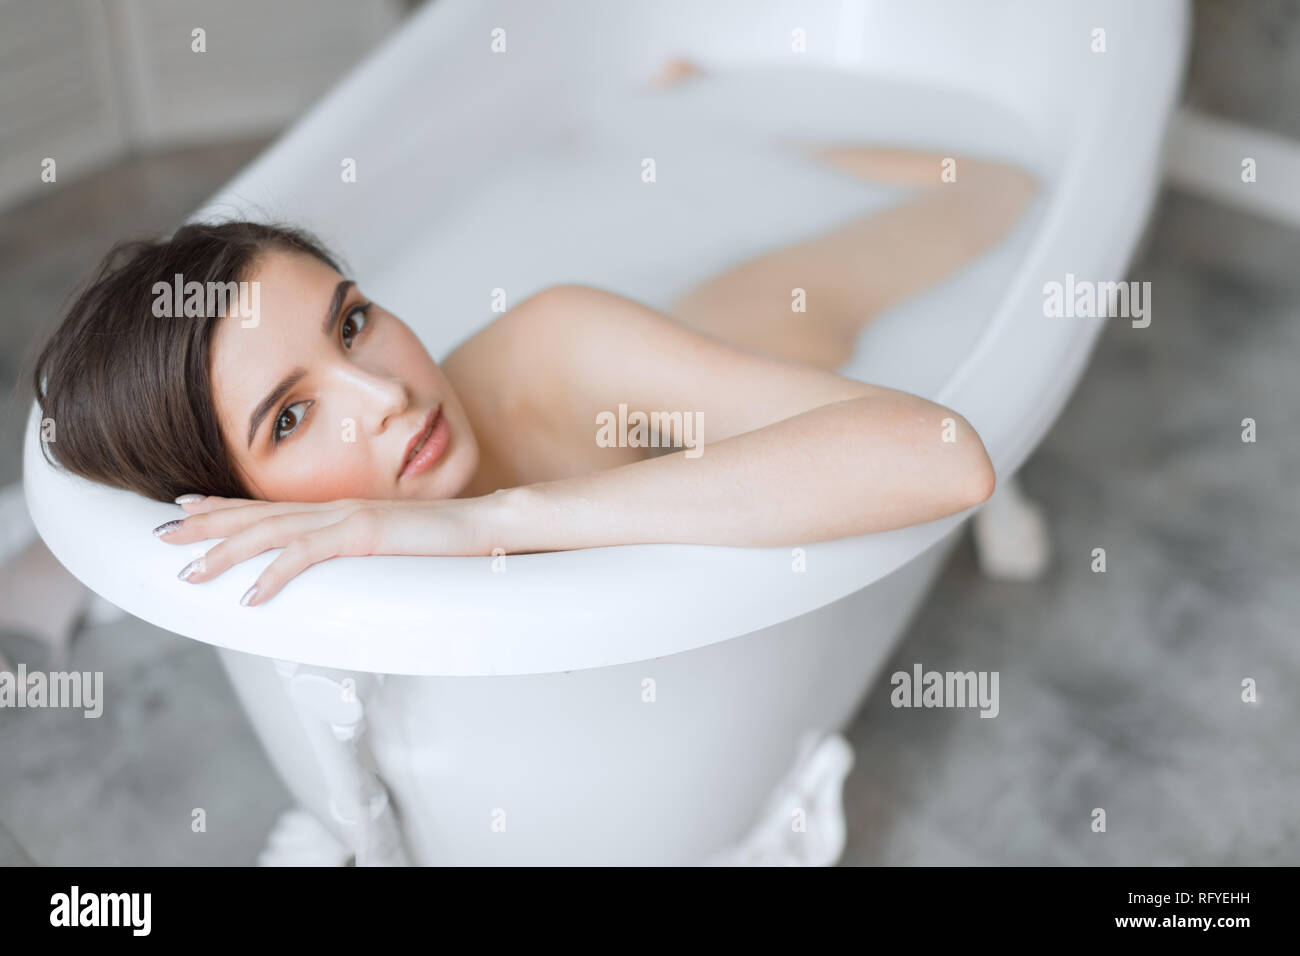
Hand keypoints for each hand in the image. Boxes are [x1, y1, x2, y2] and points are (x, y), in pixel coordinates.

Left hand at [153, 494, 493, 605]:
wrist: (491, 525)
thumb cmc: (449, 541)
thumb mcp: (393, 549)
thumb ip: (365, 553)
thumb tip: (344, 574)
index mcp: (340, 511)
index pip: (272, 507)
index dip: (226, 507)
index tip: (187, 507)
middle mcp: (336, 509)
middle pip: (258, 515)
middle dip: (206, 525)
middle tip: (162, 534)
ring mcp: (348, 519)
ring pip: (270, 533)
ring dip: (225, 552)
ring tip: (189, 571)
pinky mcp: (365, 535)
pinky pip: (307, 556)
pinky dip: (274, 575)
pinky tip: (250, 598)